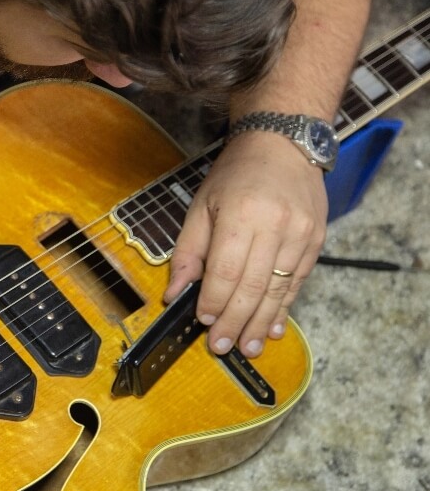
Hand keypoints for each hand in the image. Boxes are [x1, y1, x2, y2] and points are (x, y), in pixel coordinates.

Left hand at [164, 132, 327, 355]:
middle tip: (222, 346)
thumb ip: (188, 252)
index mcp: (240, 214)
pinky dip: (283, 308)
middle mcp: (275, 226)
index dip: (214, 301)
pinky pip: (298, 282)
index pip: (226, 270)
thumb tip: (174, 293)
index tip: (204, 323)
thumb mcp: (201, 206)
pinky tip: (271, 328)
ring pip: (278, 289)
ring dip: (260, 323)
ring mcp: (301, 234)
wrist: (284, 143)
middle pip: (253, 286)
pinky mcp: (316, 240)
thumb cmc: (236, 174)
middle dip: (235, 321)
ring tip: (246, 347)